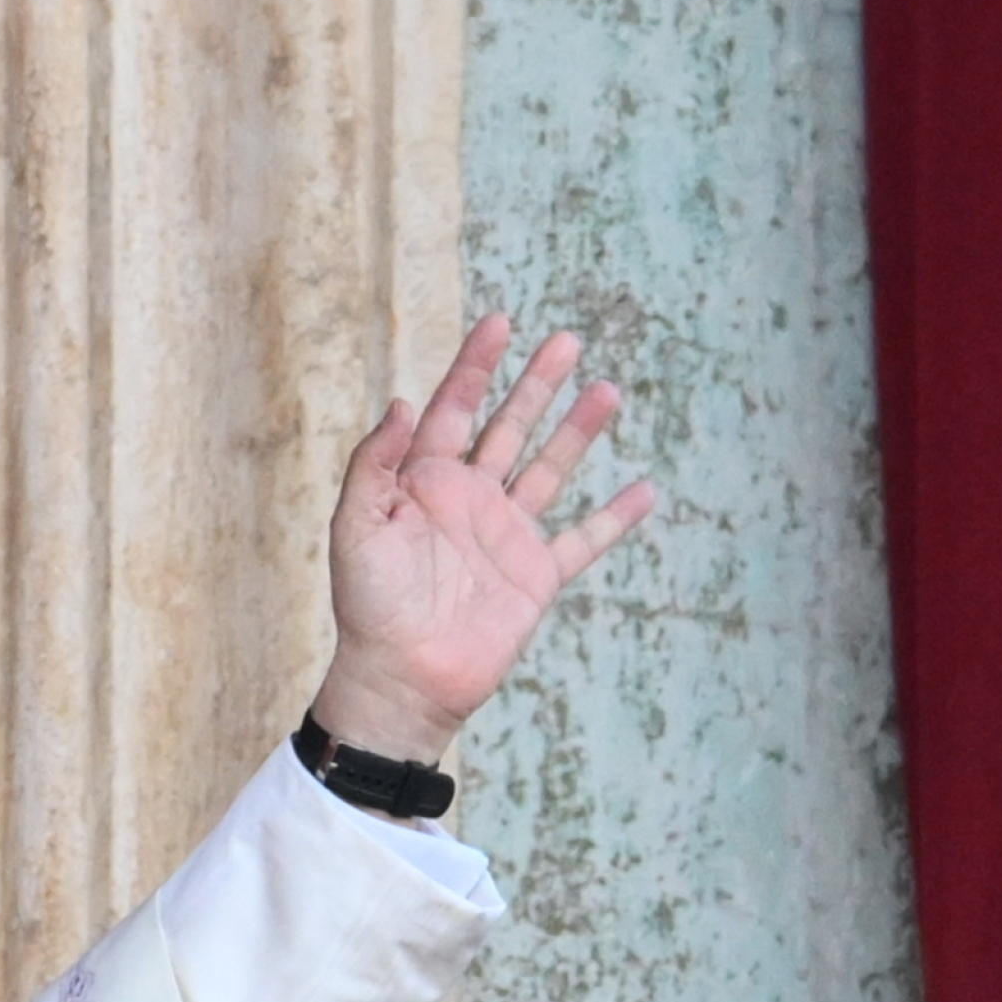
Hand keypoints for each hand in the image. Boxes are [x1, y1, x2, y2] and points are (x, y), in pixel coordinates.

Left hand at [314, 314, 657, 764]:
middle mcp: (467, 501)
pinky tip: (645, 490)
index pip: (452, 410)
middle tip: (566, 340)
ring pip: (549, 469)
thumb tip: (404, 403)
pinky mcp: (535, 576)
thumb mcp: (355, 528)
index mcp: (422, 484)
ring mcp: (505, 536)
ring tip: (607, 388)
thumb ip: (374, 465)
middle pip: (508, 428)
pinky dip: (615, 517)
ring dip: (577, 430)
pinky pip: (584, 539)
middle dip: (535, 384)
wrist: (402, 679)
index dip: (474, 367)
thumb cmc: (369, 607)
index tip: (500, 322)